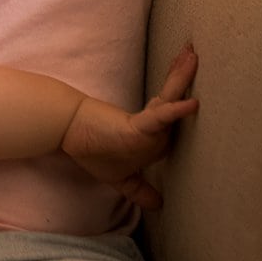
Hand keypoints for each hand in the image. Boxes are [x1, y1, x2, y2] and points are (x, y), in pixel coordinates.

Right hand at [59, 45, 198, 210]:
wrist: (68, 133)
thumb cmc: (92, 151)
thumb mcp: (122, 178)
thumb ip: (140, 190)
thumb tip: (158, 205)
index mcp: (150, 132)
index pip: (171, 115)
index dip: (182, 102)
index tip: (193, 88)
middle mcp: (151, 126)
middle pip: (174, 101)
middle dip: (183, 77)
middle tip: (192, 55)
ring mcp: (147, 126)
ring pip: (171, 100)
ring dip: (182, 77)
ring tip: (191, 54)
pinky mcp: (138, 127)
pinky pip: (162, 118)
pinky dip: (177, 111)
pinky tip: (192, 104)